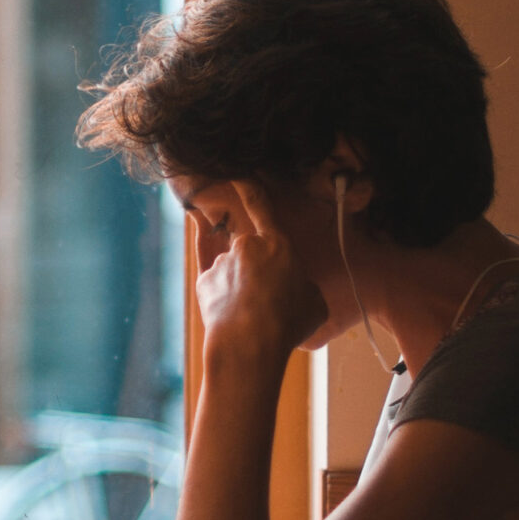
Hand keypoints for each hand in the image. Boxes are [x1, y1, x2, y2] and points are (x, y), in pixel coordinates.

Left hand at [193, 181, 326, 358]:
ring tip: (253, 318)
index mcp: (278, 244)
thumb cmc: (288, 323)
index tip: (238, 174)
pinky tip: (232, 313)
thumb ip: (303, 284)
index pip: (261, 206)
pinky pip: (214, 284)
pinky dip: (222, 297)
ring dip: (240, 288)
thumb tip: (296, 288)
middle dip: (256, 272)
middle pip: (250, 253)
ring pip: (232, 271)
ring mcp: (221, 263)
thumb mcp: (315, 301)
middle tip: (268, 302)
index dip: (249, 187)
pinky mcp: (203, 282)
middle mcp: (245, 247)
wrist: (249, 345)